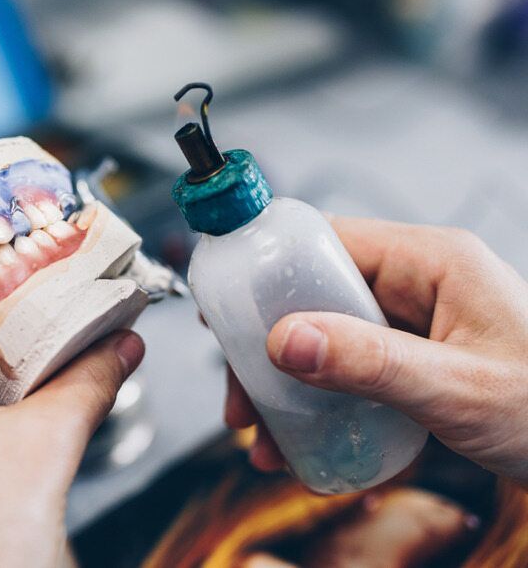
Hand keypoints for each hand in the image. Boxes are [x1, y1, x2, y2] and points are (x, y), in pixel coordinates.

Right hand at [225, 216, 527, 485]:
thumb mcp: (458, 389)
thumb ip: (371, 363)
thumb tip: (287, 339)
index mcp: (431, 260)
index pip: (324, 240)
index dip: (266, 269)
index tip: (225, 310)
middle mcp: (416, 282)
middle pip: (312, 294)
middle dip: (269, 350)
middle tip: (243, 398)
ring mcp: (413, 322)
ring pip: (323, 337)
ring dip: (286, 386)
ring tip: (265, 436)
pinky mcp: (411, 359)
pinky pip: (347, 369)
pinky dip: (318, 404)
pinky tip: (304, 442)